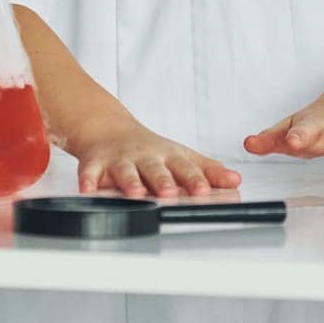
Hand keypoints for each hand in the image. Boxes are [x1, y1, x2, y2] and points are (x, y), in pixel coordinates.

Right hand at [63, 114, 240, 197]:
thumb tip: (236, 181)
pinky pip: (89, 173)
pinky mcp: (95, 164)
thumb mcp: (181, 156)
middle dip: (163, 181)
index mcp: (168, 156)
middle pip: (155, 169)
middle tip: (171, 193)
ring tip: (136, 193)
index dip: (196, 179)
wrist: (108, 128)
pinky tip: (88, 192)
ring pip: (125, 171)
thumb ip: (208, 170)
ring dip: (130, 182)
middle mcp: (145, 157)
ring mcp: (119, 160)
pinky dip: (88, 183)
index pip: (185, 168)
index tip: (205, 191)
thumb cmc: (149, 149)